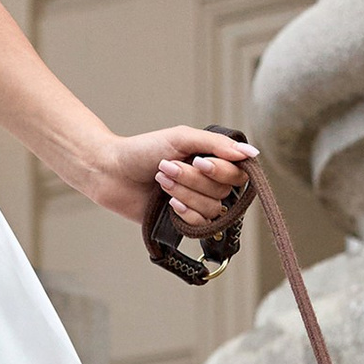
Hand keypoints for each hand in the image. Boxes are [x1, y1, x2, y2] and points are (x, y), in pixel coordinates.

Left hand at [89, 126, 253, 236]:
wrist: (111, 171)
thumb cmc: (143, 150)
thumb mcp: (181, 138)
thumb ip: (216, 145)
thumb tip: (251, 154)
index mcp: (211, 160)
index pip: (238, 172)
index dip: (221, 171)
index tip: (199, 162)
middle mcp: (208, 182)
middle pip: (224, 190)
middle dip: (193, 180)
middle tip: (167, 167)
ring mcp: (197, 202)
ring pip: (212, 208)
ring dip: (184, 193)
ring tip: (161, 181)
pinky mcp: (184, 222)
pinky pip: (201, 225)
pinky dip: (185, 213)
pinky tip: (169, 203)